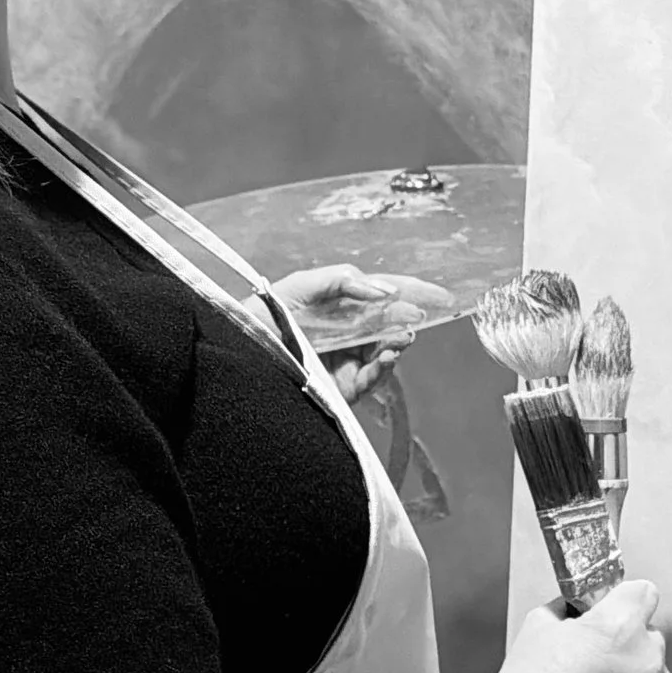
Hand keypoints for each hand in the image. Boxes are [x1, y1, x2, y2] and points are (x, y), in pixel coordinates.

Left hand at [270, 266, 455, 385]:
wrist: (235, 357)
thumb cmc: (257, 319)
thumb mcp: (296, 287)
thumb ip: (339, 281)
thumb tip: (383, 289)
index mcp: (335, 309)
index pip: (378, 298)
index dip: (406, 292)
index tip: (436, 292)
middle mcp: (343, 336)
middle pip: (387, 325)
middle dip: (408, 318)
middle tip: (424, 313)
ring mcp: (344, 363)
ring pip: (384, 351)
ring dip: (398, 342)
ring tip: (404, 335)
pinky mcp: (342, 390)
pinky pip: (371, 379)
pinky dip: (383, 367)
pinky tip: (387, 355)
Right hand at [493, 582, 671, 672]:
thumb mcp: (537, 626)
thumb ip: (567, 611)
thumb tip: (575, 612)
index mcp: (620, 625)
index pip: (643, 594)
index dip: (625, 603)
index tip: (615, 612)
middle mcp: (645, 659)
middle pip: (651, 638)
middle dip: (628, 646)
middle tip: (597, 664)